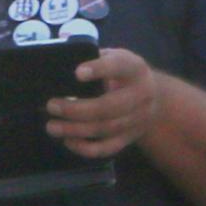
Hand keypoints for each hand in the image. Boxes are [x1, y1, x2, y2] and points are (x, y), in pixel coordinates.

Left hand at [49, 47, 166, 158]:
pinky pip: (108, 148)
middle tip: (51, 106)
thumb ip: (93, 58)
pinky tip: (68, 141)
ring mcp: (138, 119)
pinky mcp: (130, 138)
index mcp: (134, 68)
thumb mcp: (114, 57)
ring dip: (75, 130)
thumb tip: (60, 60)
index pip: (118, 66)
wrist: (153, 96)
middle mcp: (141, 94)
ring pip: (106, 129)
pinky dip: (86, 148)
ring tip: (52, 126)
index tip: (77, 73)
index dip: (99, 69)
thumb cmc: (121, 73)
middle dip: (77, 109)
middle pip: (109, 106)